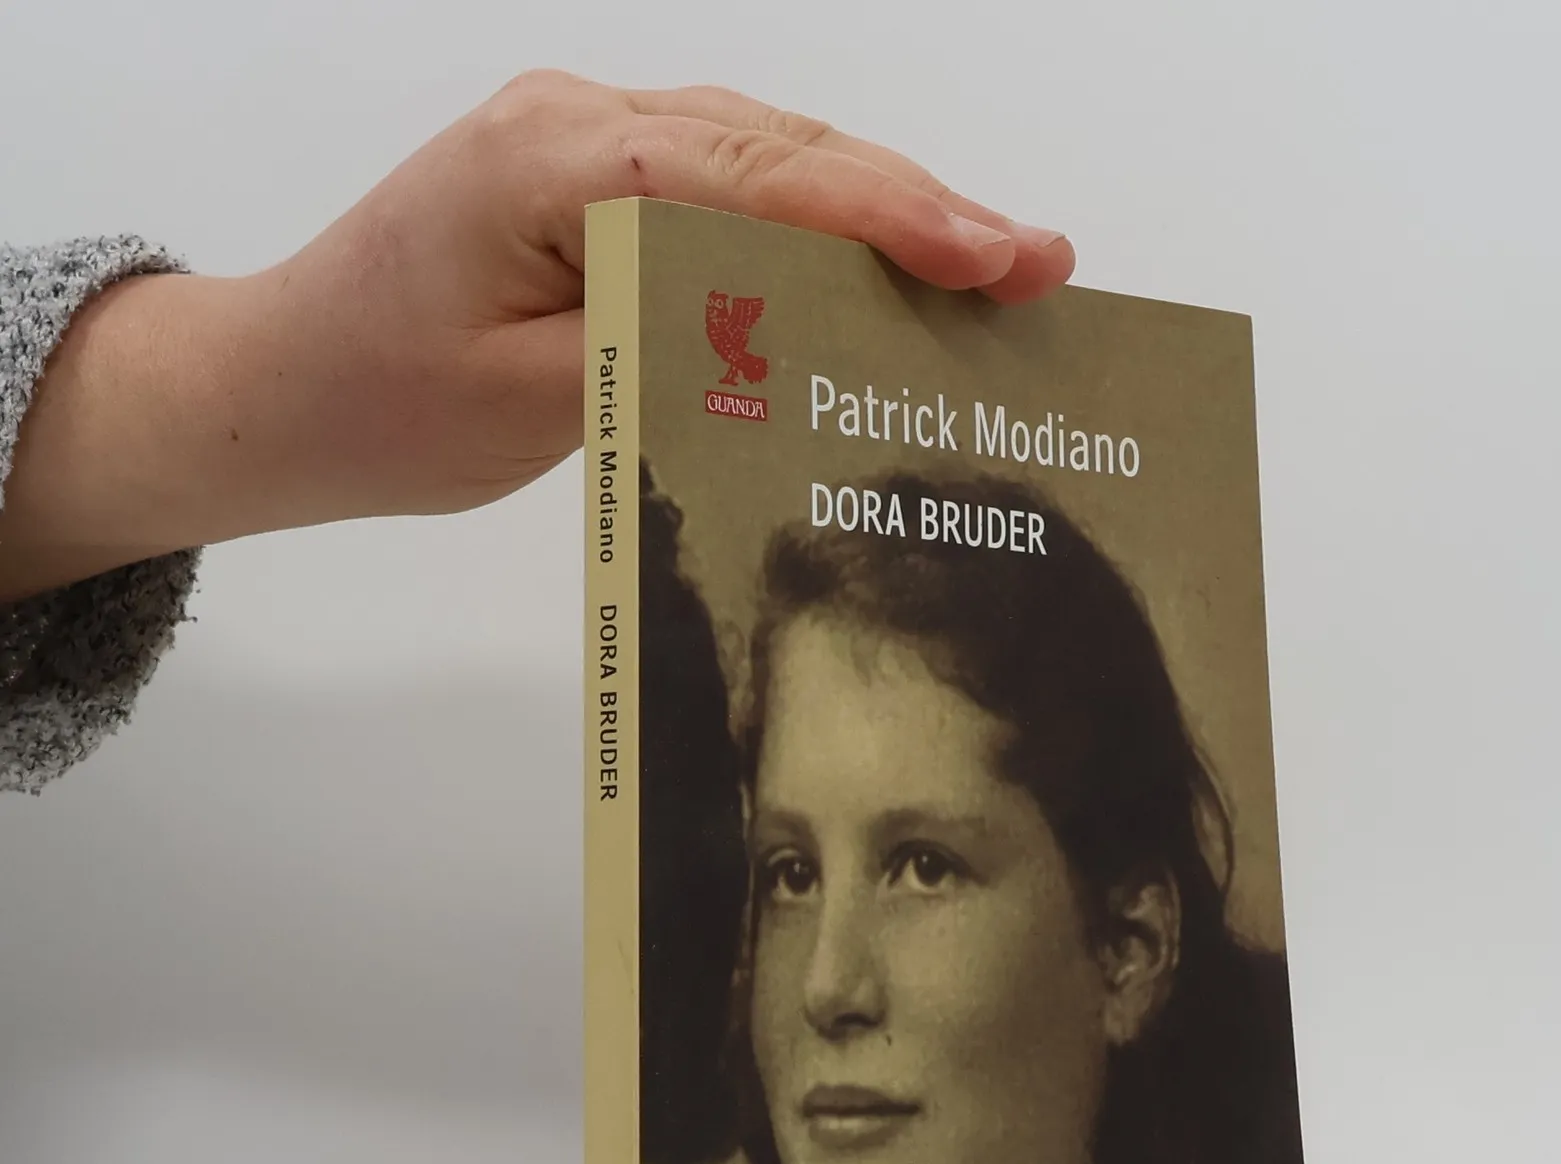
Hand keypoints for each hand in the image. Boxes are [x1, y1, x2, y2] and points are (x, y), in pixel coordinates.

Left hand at [0, 72, 1074, 600]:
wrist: (280, 383)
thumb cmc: (383, 405)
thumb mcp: (530, 405)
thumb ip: (667, 355)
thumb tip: (797, 341)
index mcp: (557, 164)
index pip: (755, 177)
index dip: (889, 215)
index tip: (998, 259)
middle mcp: (580, 121)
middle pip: (781, 149)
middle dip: (920, 207)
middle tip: (1041, 264)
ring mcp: (586, 137)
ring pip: (766, 155)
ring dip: (882, 207)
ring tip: (994, 264)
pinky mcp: (593, 176)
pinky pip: (728, 181)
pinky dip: (817, 220)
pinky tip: (886, 259)